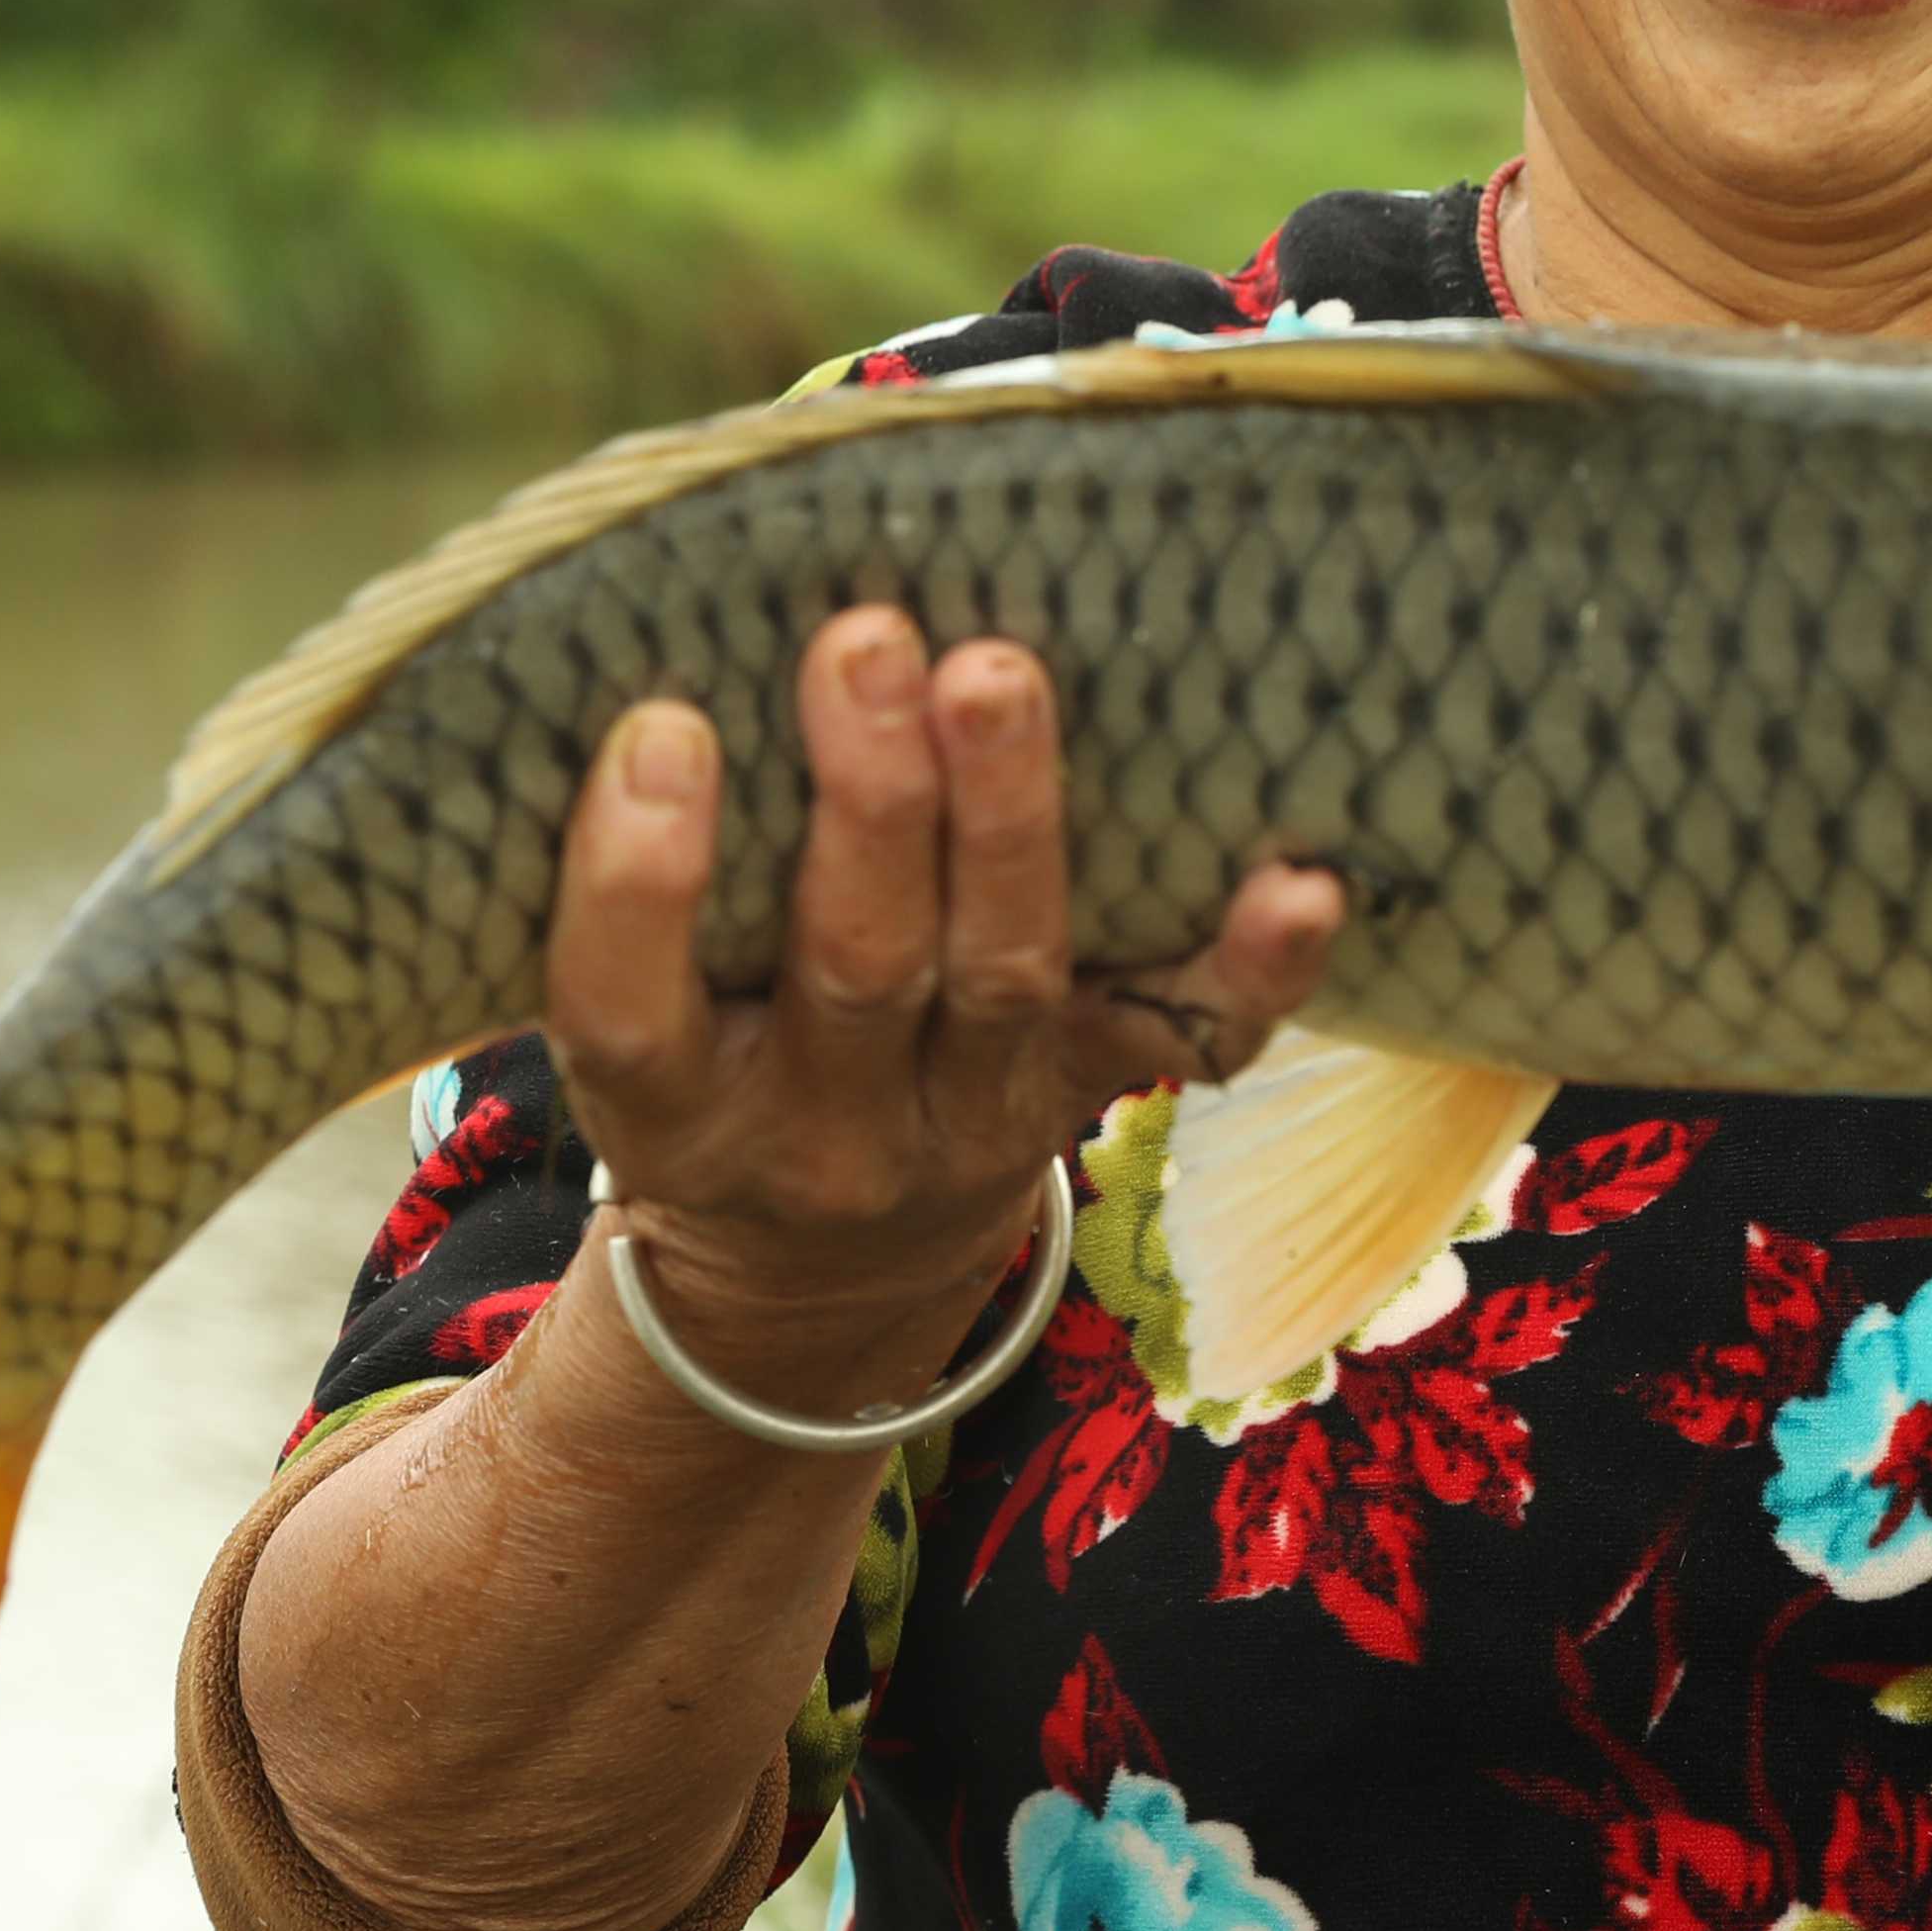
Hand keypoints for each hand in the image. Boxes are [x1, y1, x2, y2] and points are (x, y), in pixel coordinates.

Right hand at [542, 608, 1339, 1426]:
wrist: (814, 1289)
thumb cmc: (706, 1073)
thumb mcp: (634, 1021)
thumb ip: (631, 895)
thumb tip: (640, 645)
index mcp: (671, 1111)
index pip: (629, 1010)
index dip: (639, 880)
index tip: (663, 726)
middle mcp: (822, 1137)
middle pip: (859, 972)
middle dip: (872, 803)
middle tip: (867, 640)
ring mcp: (974, 1131)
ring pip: (1010, 982)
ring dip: (1012, 821)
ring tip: (999, 671)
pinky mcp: (1087, 1103)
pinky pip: (1186, 1046)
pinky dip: (1251, 969)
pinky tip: (1302, 883)